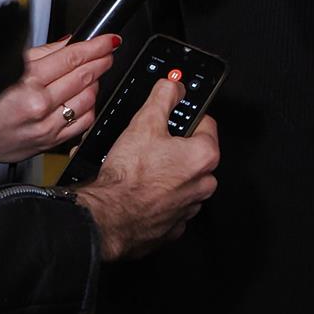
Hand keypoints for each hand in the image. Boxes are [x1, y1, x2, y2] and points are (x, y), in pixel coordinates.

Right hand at [0, 34, 119, 161]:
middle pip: (84, 77)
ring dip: (96, 83)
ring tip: (92, 75)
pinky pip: (83, 123)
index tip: (108, 40)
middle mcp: (39, 105)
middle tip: (107, 53)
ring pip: (88, 99)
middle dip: (101, 61)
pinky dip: (90, 108)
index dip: (96, 46)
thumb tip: (70, 42)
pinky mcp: (51, 142)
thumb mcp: (10, 66)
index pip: (72, 58)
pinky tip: (85, 99)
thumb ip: (44, 53)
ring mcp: (46, 126)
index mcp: (27, 81)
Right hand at [74, 79, 218, 260]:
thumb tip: (174, 86)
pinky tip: (141, 192)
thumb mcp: (145, 122)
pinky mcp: (173, 227)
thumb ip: (164, 96)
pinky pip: (171, 206)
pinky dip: (159, 199)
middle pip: (194, 154)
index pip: (205, 123)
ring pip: (183, 181)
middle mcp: (203, 184)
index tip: (173, 118)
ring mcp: (189, 208)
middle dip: (176, 148)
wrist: (108, 218)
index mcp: (204, 156)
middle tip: (152, 145)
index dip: (185, 116)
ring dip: (168, 174)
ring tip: (143, 169)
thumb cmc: (128, 176)